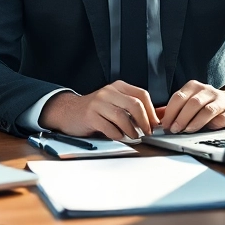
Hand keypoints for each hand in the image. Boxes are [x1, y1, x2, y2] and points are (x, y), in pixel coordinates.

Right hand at [40, 81, 158, 140]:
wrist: (68, 111)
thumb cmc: (95, 110)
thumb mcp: (115, 103)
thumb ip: (133, 109)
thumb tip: (156, 118)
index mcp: (118, 87)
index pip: (142, 95)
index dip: (151, 111)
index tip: (154, 124)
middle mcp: (108, 92)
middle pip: (135, 104)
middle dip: (144, 121)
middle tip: (147, 132)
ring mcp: (98, 103)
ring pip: (122, 116)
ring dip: (132, 130)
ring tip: (134, 137)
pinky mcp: (90, 115)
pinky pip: (109, 127)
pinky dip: (118, 135)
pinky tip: (120, 137)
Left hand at [161, 80, 224, 133]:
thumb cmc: (202, 104)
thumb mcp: (186, 102)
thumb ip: (172, 109)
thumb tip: (155, 118)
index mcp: (193, 86)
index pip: (179, 97)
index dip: (170, 112)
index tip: (165, 124)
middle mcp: (207, 90)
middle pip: (192, 103)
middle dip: (181, 118)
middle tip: (174, 129)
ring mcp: (220, 100)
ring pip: (207, 110)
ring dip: (195, 122)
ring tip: (187, 131)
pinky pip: (221, 118)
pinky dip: (212, 125)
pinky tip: (205, 130)